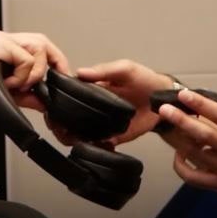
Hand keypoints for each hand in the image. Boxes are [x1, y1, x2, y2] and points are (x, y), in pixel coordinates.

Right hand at [0, 31, 68, 111]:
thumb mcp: (0, 94)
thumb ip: (22, 95)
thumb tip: (43, 102)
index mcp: (4, 48)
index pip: (38, 47)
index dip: (53, 61)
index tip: (60, 80)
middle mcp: (4, 41)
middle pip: (42, 42)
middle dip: (54, 62)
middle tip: (53, 84)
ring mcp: (1, 41)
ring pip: (38, 48)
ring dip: (35, 73)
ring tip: (18, 86)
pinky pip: (25, 60)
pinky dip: (22, 76)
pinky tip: (7, 84)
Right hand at [57, 59, 174, 146]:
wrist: (165, 100)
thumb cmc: (145, 79)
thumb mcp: (124, 69)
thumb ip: (103, 70)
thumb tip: (79, 72)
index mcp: (94, 88)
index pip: (70, 95)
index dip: (59, 102)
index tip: (51, 109)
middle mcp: (95, 107)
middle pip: (70, 117)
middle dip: (60, 124)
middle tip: (58, 129)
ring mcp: (103, 123)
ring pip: (80, 133)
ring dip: (72, 138)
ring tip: (70, 140)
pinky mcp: (114, 136)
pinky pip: (99, 144)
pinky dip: (93, 148)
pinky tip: (91, 147)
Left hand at [158, 89, 216, 207]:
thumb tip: (209, 99)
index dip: (201, 103)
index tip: (184, 94)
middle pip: (205, 134)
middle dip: (182, 120)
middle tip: (165, 109)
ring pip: (195, 154)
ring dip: (177, 140)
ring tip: (165, 127)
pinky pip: (193, 177)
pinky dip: (181, 166)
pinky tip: (178, 155)